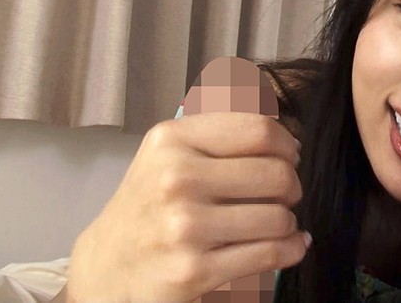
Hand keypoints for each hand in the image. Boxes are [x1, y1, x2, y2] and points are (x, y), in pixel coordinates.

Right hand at [67, 112, 308, 301]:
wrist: (108, 264)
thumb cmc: (151, 202)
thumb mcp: (170, 152)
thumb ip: (221, 131)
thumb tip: (290, 140)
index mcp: (172, 141)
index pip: (260, 130)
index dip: (287, 144)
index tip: (290, 156)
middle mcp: (176, 179)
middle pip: (277, 174)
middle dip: (292, 186)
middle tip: (285, 195)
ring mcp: (184, 227)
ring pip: (278, 217)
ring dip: (289, 222)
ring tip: (278, 223)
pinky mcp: (194, 270)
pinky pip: (270, 254)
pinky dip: (291, 249)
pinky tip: (290, 246)